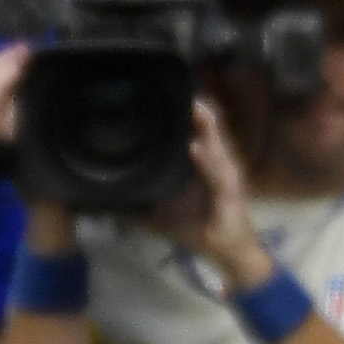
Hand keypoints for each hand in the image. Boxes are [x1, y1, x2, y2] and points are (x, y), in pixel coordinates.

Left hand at [138, 99, 263, 279]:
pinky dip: (208, 160)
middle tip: (187, 89)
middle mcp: (218, 169)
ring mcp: (227, 180)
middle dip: (200, 113)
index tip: (178, 96)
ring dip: (207, 128)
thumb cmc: (200, 232)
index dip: (191, 118)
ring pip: (218, 148)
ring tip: (196, 107)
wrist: (228, 254)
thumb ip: (140, 209)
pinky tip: (197, 147)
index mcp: (205, 169)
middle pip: (210, 135)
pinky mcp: (230, 195)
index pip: (199, 137)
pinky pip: (218, 175)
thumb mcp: (163, 218)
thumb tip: (112, 205)